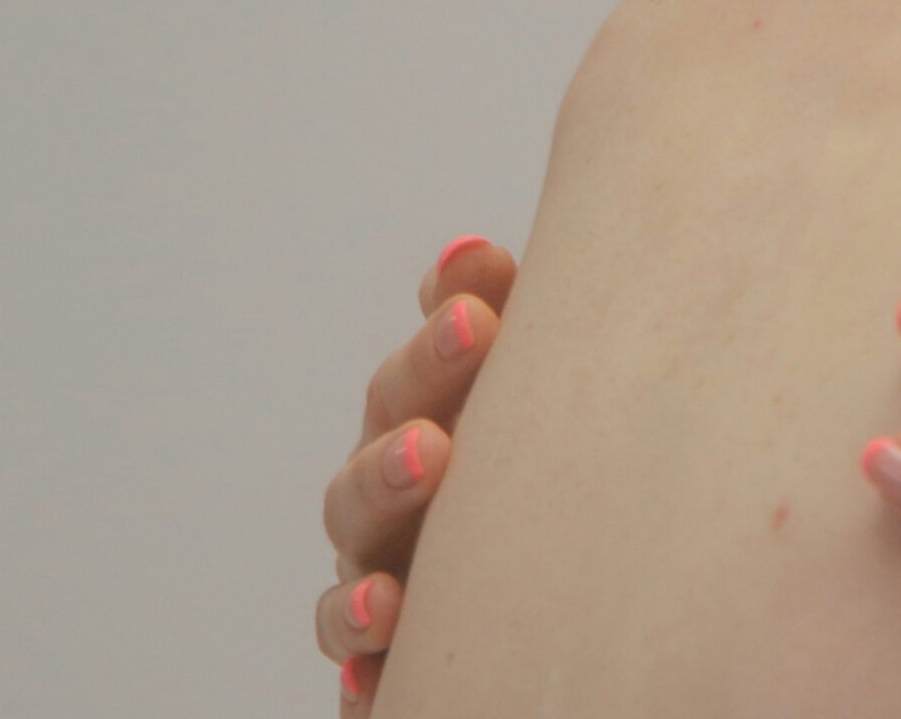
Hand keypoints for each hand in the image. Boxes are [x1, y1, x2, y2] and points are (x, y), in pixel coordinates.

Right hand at [315, 236, 515, 710]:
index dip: (452, 306)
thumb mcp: (552, 410)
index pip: (439, 348)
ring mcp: (381, 559)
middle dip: (426, 374)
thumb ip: (527, 337)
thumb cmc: (546, 492)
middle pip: (392, 416)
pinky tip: (382, 619)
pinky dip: (355, 626)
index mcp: (440, 415)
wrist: (542, 614)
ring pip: (360, 520)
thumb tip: (478, 254)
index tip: (486, 285)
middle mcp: (399, 480)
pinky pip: (348, 639)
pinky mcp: (376, 645)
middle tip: (472, 334)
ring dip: (386, 484)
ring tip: (428, 458)